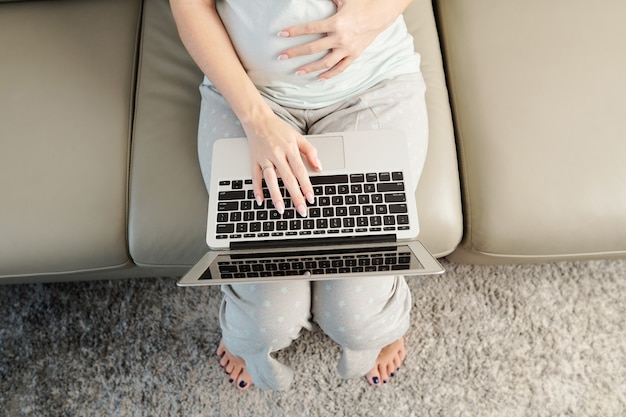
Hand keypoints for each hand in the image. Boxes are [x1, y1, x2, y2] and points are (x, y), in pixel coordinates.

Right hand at [243, 116, 321, 216]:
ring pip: (270, 179)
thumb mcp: (298, 137)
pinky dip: (257, 189)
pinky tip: (261, 200)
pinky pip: (255, 176)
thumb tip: (319, 166)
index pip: (300, 170)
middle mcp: (277, 154)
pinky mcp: (254, 160)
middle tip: (301, 210)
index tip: (310, 198)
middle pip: (287, 178)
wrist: (258, 120)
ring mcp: (264, 158)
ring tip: (281, 209)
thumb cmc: (279, 129)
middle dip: (295, 195)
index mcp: (289, 149)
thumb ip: (310, 151)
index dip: (306, 185)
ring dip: (275, 195)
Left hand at [278, 0, 403, 79]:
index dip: (294, 31)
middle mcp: (340, 38)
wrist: (381, 14)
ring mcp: (347, 49)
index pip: (309, 28)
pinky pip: (340, 68)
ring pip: (325, 62)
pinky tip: (319, 78)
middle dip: (295, 52)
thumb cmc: (360, 4)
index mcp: (335, 23)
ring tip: (297, 72)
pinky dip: (330, 74)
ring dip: (310, 68)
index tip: (281, 34)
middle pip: (312, 48)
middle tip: (281, 57)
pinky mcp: (354, 55)